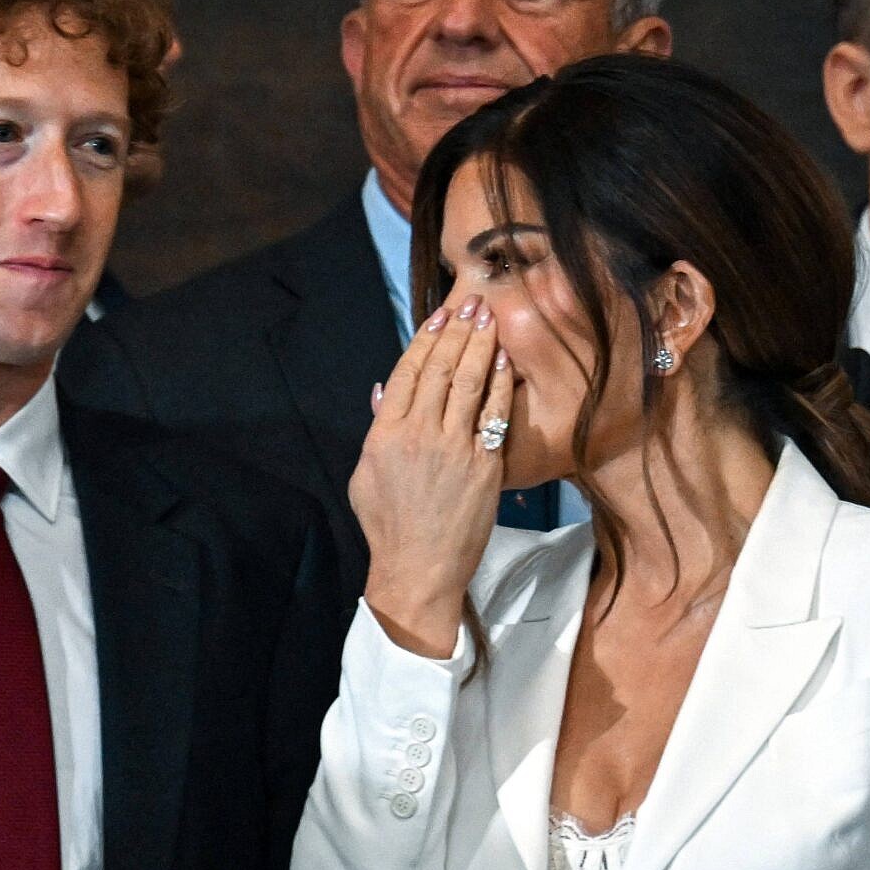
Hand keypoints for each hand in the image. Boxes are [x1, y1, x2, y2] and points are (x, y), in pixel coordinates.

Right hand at [350, 293, 513, 658]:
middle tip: (474, 302)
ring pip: (468, 383)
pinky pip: (494, 413)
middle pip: (441, 368)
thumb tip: (385, 389)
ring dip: (480, 345)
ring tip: (490, 317)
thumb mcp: (365, 475)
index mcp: (385, 434)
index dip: (426, 338)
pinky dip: (499, 382)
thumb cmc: (389, 525)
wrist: (419, 568)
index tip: (440, 315)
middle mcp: (419, 434)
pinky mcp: (483, 465)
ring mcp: (454, 448)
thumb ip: (377, 428)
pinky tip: (504, 359)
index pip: (408, 371)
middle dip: (458, 331)